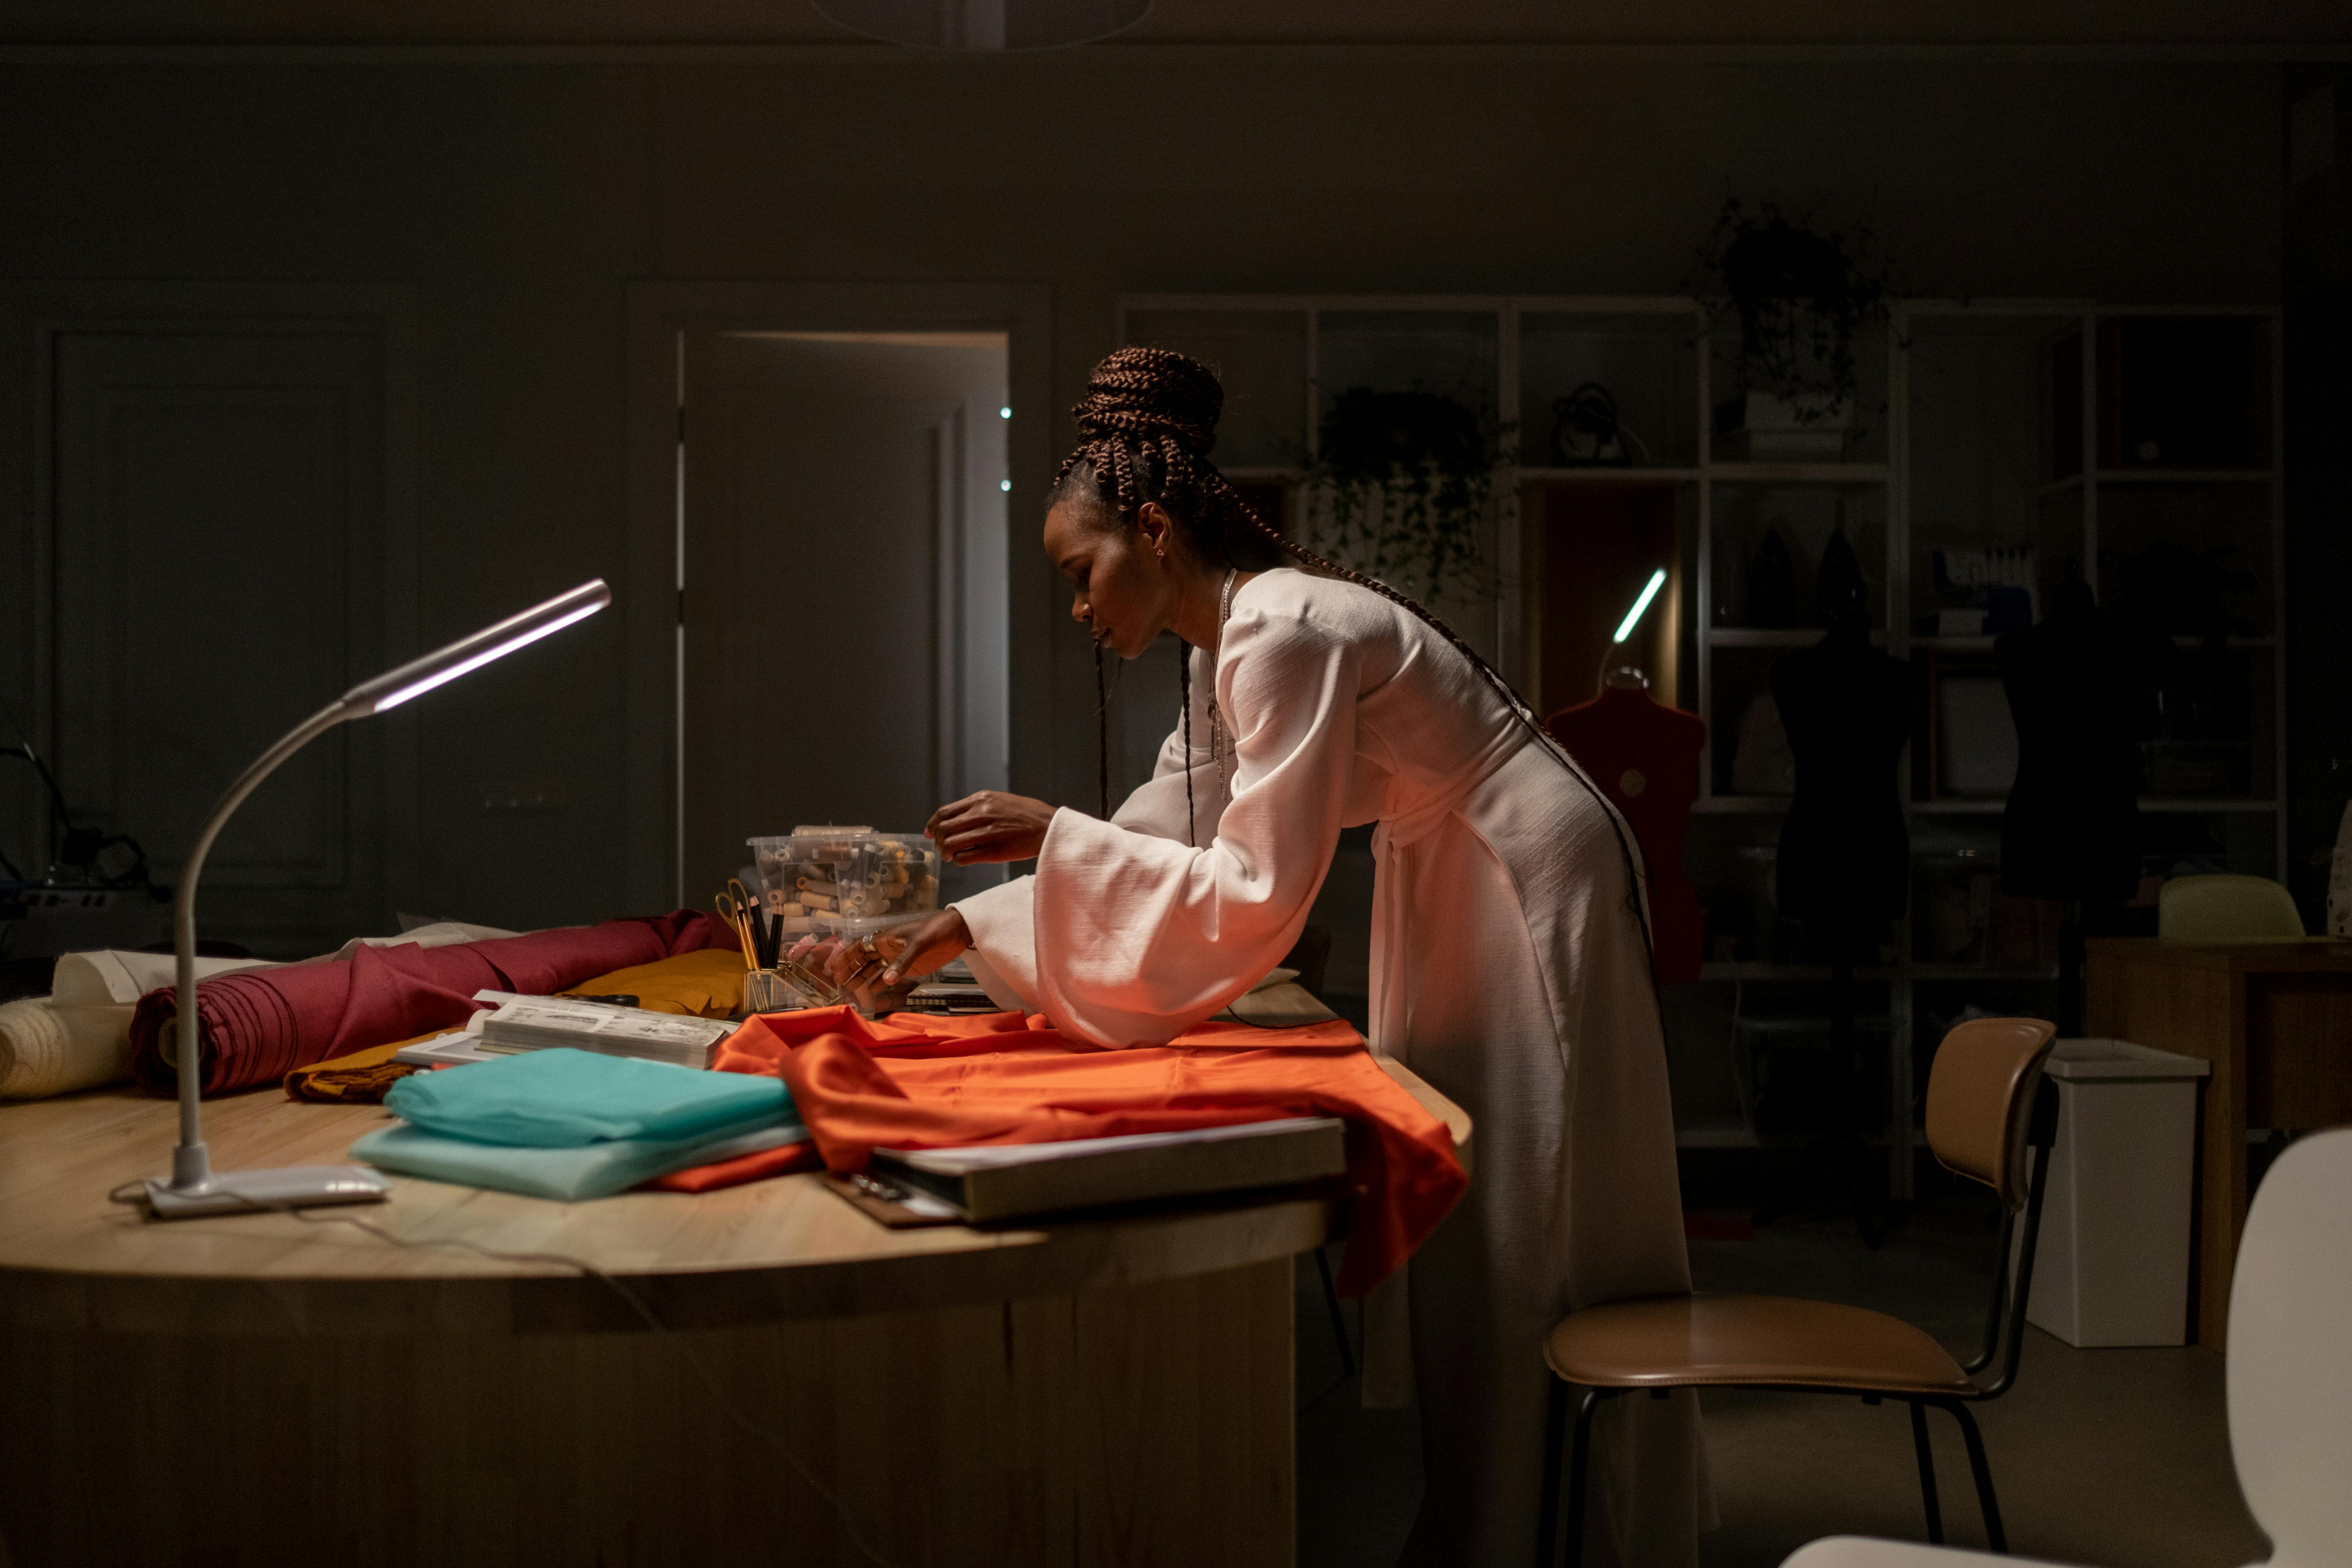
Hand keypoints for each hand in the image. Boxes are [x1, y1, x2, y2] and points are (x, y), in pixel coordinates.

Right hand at [796, 909, 971, 1010]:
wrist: (958, 932)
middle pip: (863, 960)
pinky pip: (888, 977)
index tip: (832, 968)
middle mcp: (887, 948)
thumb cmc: (937, 930)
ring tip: (848, 991)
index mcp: (886, 938)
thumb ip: (903, 962)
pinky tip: (869, 994)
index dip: (845, 956)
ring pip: (873, 970)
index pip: (859, 946)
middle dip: (849, 970)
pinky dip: (878, 985)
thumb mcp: (919, 943)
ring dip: (861, 979)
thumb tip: (886, 980)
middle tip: (837, 983)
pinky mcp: (908, 968)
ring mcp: (897, 959)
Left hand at [926, 791, 1056, 864]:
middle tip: (941, 847)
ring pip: (951, 844)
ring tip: (950, 856)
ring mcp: (986, 833)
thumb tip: (958, 817)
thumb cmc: (1027, 814)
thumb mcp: (1000, 800)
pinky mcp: (993, 851)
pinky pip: (965, 858)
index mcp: (981, 800)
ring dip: (947, 853)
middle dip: (938, 840)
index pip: (945, 812)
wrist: (1048, 827)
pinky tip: (963, 860)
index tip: (929, 832)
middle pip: (944, 829)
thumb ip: (979, 806)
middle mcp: (981, 814)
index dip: (932, 824)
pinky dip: (959, 860)